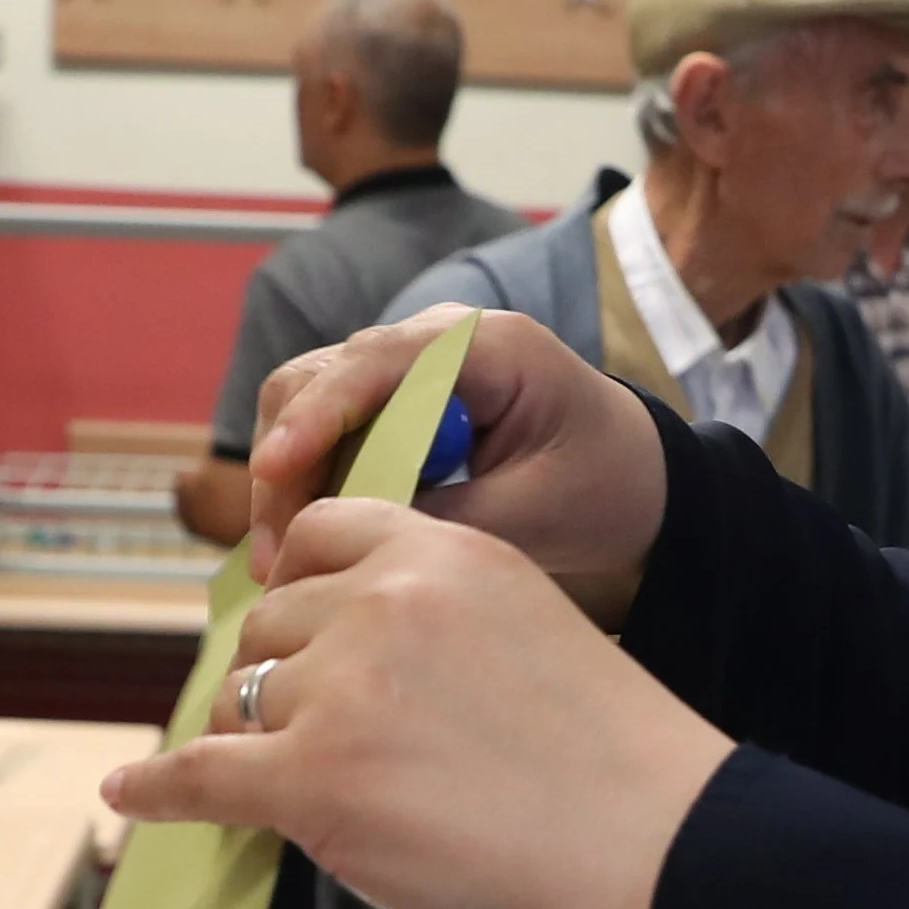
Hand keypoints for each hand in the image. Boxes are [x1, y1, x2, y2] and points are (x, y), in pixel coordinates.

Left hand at [104, 501, 730, 908]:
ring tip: (289, 786)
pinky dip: (158, 790)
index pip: (326, 534)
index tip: (299, 625)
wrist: (653, 849)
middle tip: (308, 732)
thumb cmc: (614, 770)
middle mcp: (381, 602)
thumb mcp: (529, 635)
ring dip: (253, 739)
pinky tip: (133, 795)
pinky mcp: (309, 779)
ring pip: (243, 699)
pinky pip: (200, 776)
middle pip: (272, 623)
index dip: (304, 587)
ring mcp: (338, 689)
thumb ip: (441, 626)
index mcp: (444, 553)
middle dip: (282, 675)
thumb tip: (356, 665)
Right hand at [238, 310, 667, 619]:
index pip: (377, 361)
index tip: (274, 469)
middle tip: (277, 556)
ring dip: (285, 483)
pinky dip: (305, 487)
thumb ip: (446, 516)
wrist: (634, 476)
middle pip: (318, 379)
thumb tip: (352, 530)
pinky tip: (301, 550)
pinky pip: (326, 436)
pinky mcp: (389, 406)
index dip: (317, 413)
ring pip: (305, 407)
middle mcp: (431, 342)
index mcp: (485, 346)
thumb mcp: (536, 513)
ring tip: (283, 566)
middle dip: (284, 462)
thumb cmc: (600, 483)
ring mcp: (405, 370)